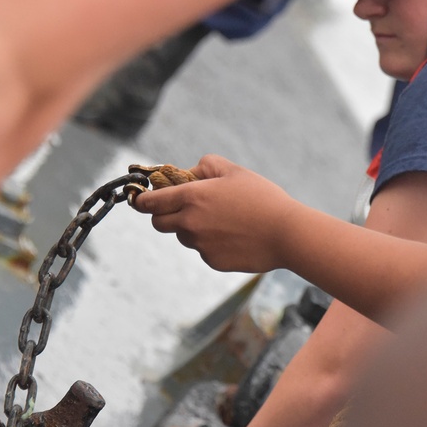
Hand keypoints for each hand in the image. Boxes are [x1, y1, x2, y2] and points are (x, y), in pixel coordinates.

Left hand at [132, 154, 300, 272]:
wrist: (287, 234)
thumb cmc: (263, 199)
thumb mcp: (235, 171)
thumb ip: (206, 165)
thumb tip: (188, 172)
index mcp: (192, 197)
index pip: (150, 202)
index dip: (141, 200)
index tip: (140, 200)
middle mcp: (190, 223)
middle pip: (158, 223)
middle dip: (163, 215)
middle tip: (181, 209)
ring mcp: (200, 245)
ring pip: (184, 237)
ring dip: (192, 229)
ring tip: (224, 221)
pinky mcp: (212, 262)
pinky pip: (203, 251)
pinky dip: (212, 244)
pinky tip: (235, 236)